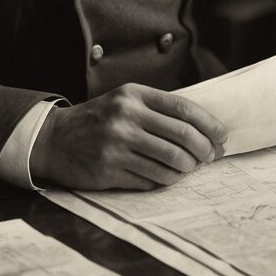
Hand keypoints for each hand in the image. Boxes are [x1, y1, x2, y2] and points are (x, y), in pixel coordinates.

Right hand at [30, 84, 226, 190]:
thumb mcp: (124, 102)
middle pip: (183, 136)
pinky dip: (165, 180)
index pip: (184, 109)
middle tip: (209, 158)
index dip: (209, 125)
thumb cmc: (97, 121)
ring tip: (187, 168)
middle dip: (204, 150)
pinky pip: (152, 179)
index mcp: (133, 95)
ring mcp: (117, 144)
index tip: (222, 137)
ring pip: (171, 162)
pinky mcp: (110, 169)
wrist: (54, 139)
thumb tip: (203, 129)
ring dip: (187, 169)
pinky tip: (164, 176)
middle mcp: (126, 117)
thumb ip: (157, 110)